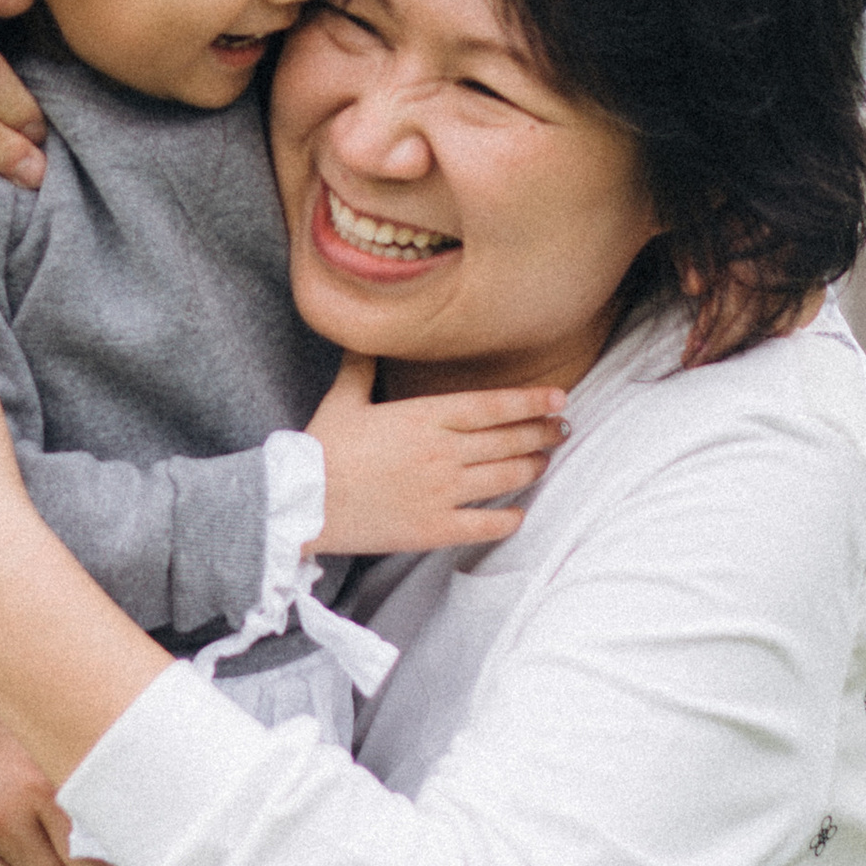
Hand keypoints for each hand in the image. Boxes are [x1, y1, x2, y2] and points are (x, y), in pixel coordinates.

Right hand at [306, 349, 566, 554]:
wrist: (302, 503)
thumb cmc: (321, 448)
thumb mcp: (343, 399)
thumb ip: (362, 366)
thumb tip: (365, 336)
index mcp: (422, 416)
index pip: (491, 405)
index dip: (530, 401)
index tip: (559, 398)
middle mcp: (440, 452)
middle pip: (506, 439)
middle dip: (541, 432)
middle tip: (563, 428)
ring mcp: (440, 492)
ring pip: (502, 477)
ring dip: (531, 468)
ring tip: (545, 461)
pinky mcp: (433, 528)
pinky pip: (484, 524)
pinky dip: (508, 518)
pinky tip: (520, 513)